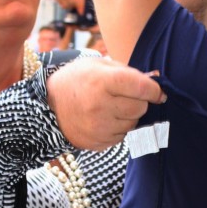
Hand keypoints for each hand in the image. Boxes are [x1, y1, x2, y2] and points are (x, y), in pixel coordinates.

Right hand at [46, 56, 165, 150]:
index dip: (155, 90)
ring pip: (133, 124)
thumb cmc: (78, 80)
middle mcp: (100, 106)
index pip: (142, 88)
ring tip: (112, 107)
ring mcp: (98, 127)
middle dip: (139, 101)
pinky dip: (119, 127)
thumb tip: (156, 82)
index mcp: (102, 81)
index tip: (158, 92)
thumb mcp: (99, 65)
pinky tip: (105, 119)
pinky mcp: (98, 142)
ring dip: (129, 116)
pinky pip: (122, 136)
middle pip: (140, 108)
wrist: (48, 106)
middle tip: (126, 96)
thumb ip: (129, 72)